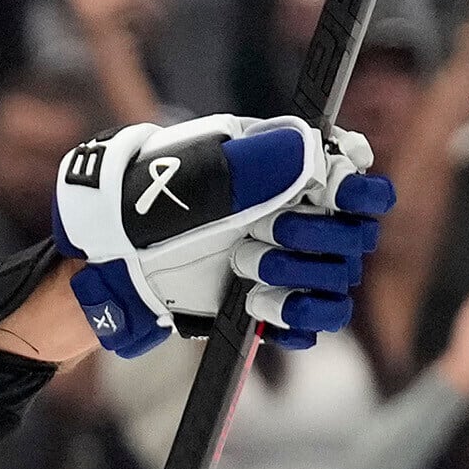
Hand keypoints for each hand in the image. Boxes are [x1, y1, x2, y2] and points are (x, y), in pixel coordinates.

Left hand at [54, 114, 388, 355]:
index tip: (335, 196)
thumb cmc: (143, 207)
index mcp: (289, 174)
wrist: (107, 262)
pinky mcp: (272, 302)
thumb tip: (313, 151)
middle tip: (261, 232)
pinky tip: (262, 307)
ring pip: (340, 276)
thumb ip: (252, 164)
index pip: (360, 180)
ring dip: (301, 274)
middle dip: (317, 234)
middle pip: (356, 234)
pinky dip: (301, 316)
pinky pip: (320, 318)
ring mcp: (288, 261)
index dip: (359, 191)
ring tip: (245, 268)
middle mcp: (298, 216)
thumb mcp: (188, 175)